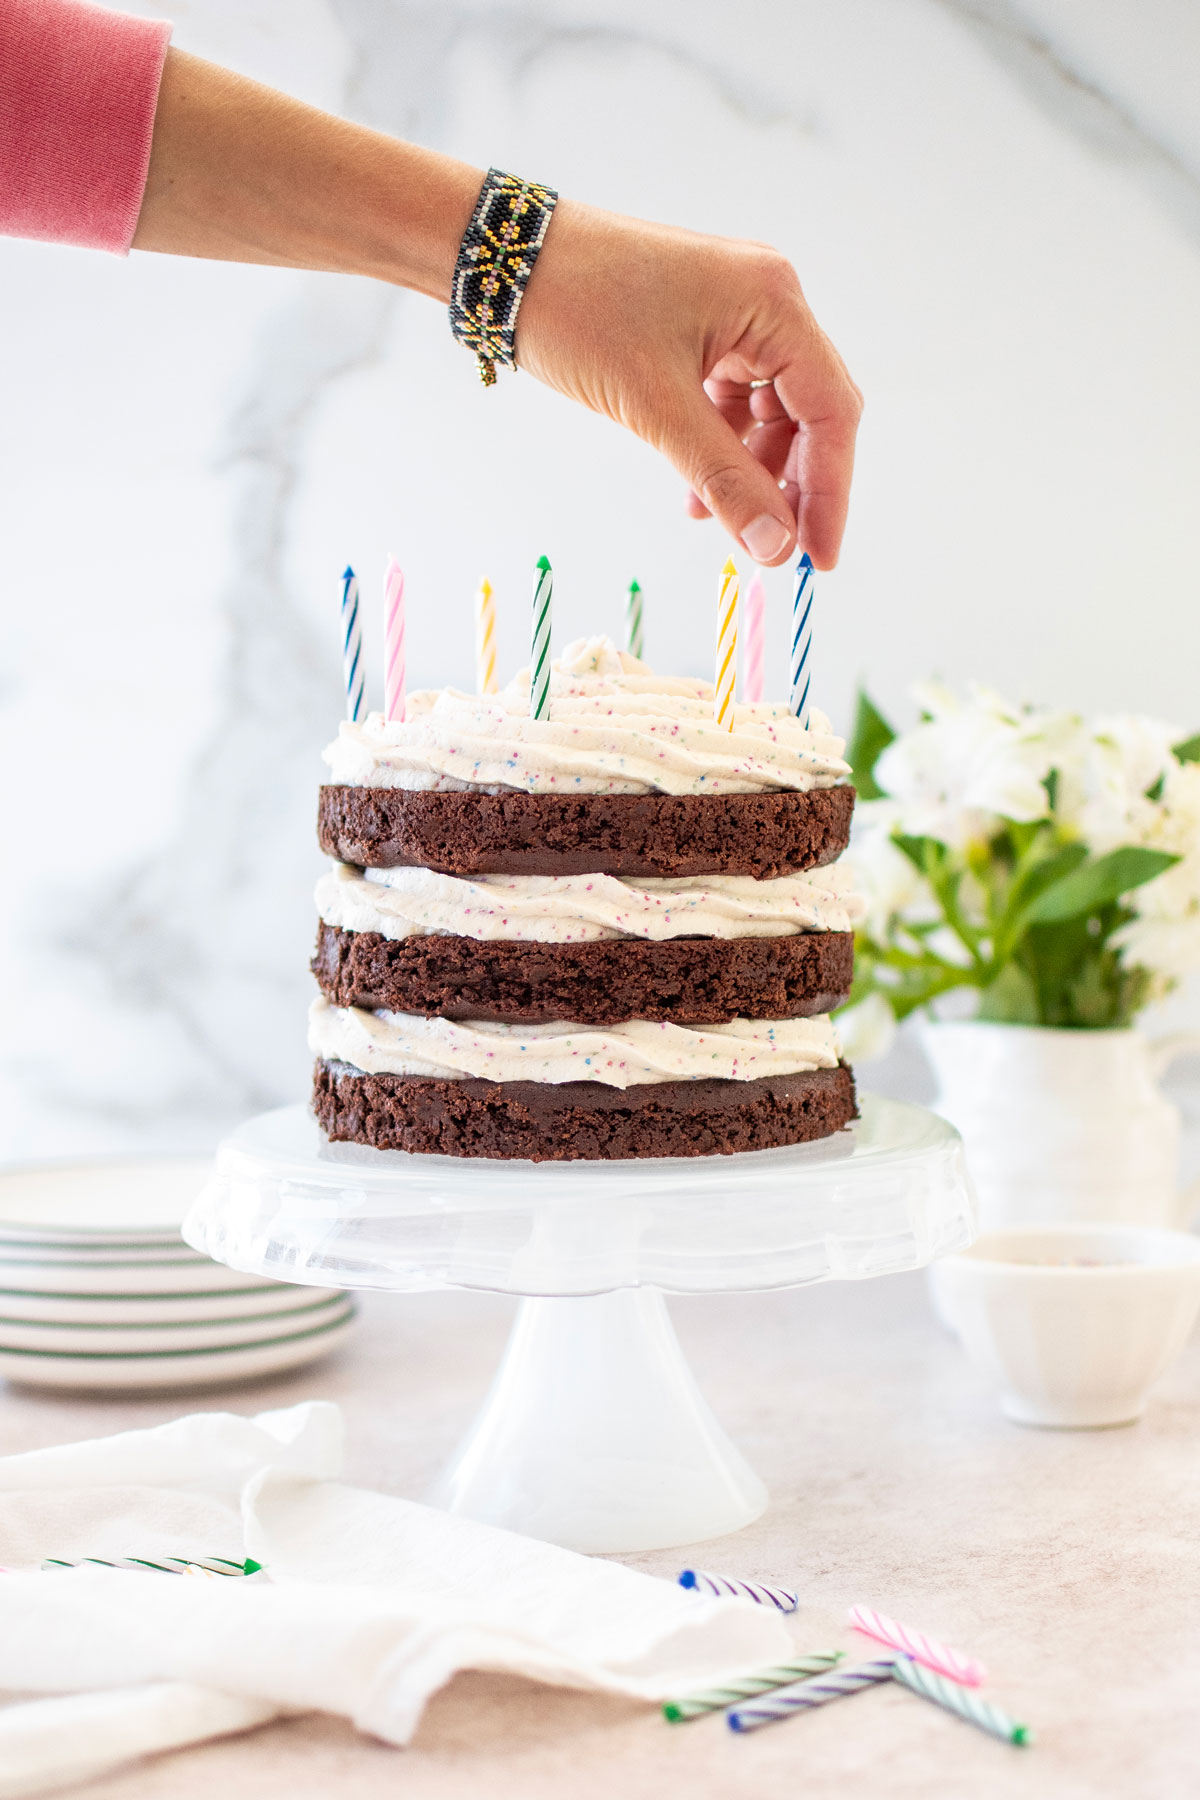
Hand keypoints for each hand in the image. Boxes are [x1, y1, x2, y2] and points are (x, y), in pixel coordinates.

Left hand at [516, 200, 862, 568]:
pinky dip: (721, 445)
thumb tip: (774, 547)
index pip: (831, 411)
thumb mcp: (655, 407)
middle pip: (810, 411)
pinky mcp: (702, 325)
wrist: (506, 262)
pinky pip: (733, 397)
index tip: (820, 557)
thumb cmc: (577, 310)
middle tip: (778, 550)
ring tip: (716, 517)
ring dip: (752, 470)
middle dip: (795, 485)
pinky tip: (693, 486)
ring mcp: (735, 311)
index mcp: (773, 302)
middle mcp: (767, 299)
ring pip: (771, 411)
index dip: (831, 490)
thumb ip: (723, 480)